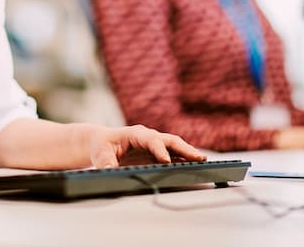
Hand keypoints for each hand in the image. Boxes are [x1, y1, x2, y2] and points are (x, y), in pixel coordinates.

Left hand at [86, 124, 205, 167]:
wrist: (103, 143)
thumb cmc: (102, 146)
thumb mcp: (100, 154)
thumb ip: (105, 162)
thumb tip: (109, 169)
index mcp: (135, 134)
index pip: (151, 140)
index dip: (159, 150)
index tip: (166, 160)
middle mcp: (149, 137)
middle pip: (170, 141)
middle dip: (184, 149)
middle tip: (198, 158)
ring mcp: (155, 145)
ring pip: (176, 148)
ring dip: (189, 154)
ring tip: (204, 162)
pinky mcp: (158, 154)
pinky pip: (175, 157)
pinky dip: (185, 161)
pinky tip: (196, 168)